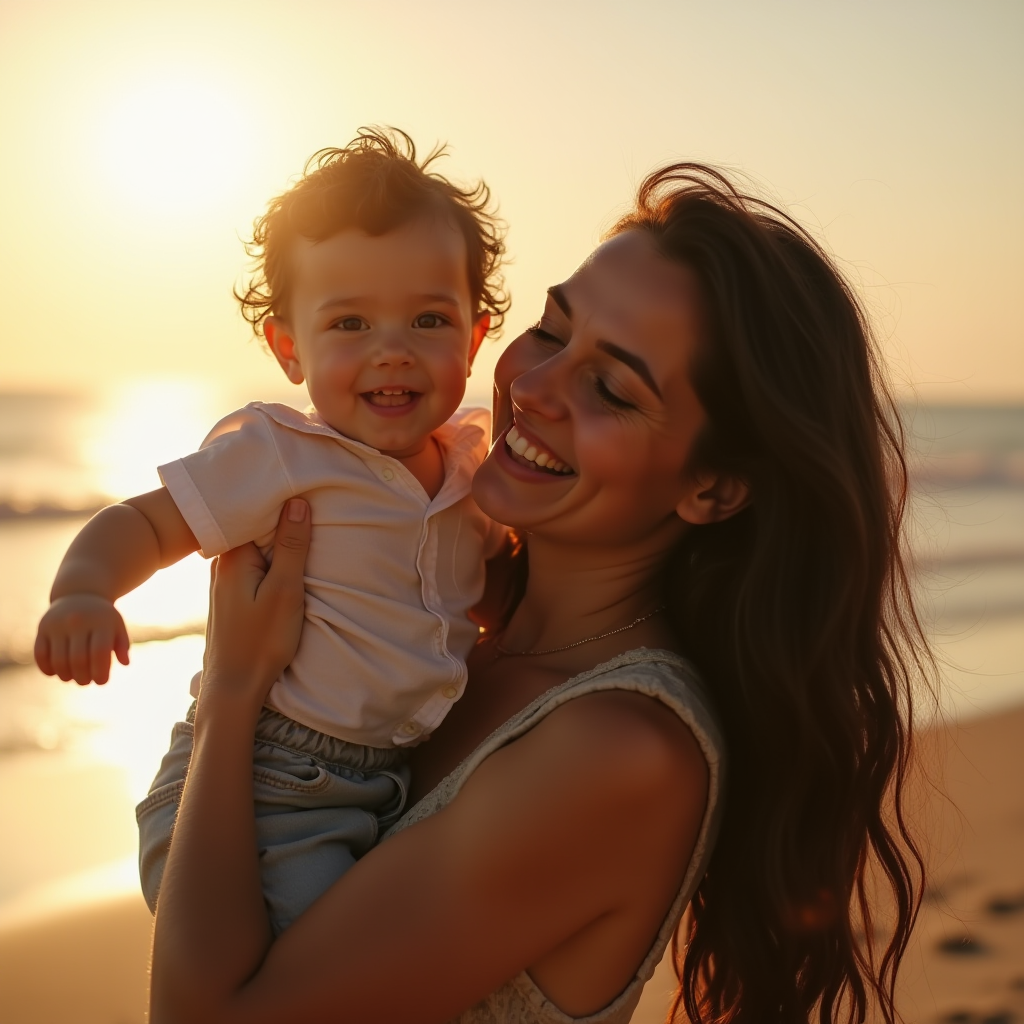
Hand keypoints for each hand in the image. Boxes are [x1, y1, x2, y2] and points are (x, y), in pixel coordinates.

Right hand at [34, 594, 129, 684]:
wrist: (80, 594)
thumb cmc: (102, 618)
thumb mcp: (117, 626)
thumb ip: (122, 644)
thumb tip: (125, 663)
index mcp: (101, 622)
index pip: (100, 652)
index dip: (101, 672)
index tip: (102, 682)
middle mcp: (78, 621)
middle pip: (78, 659)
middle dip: (83, 678)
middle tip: (86, 682)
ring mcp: (58, 624)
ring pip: (59, 660)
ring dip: (65, 676)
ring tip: (73, 678)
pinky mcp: (43, 627)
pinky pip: (40, 653)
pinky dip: (46, 668)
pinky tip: (54, 673)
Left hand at [199, 498, 310, 708]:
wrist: (234, 686)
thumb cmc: (261, 640)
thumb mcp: (284, 590)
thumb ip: (290, 546)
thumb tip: (297, 503)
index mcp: (233, 556)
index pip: (256, 512)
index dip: (280, 501)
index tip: (306, 489)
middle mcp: (222, 563)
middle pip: (254, 527)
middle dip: (279, 518)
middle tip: (311, 502)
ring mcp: (225, 579)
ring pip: (255, 547)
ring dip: (276, 539)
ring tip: (303, 525)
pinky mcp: (232, 595)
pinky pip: (253, 563)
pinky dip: (269, 557)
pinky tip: (286, 558)